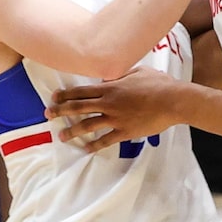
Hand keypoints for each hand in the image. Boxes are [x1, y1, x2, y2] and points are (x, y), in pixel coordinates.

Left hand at [45, 67, 180, 151]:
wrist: (173, 101)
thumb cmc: (158, 83)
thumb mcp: (137, 72)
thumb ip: (120, 75)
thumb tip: (109, 78)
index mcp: (110, 87)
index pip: (81, 91)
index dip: (66, 95)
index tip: (54, 98)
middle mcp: (109, 103)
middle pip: (78, 107)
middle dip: (61, 111)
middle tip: (48, 115)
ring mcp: (116, 118)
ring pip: (88, 125)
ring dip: (73, 131)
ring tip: (62, 136)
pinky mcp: (125, 131)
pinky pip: (106, 140)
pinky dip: (95, 145)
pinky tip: (86, 149)